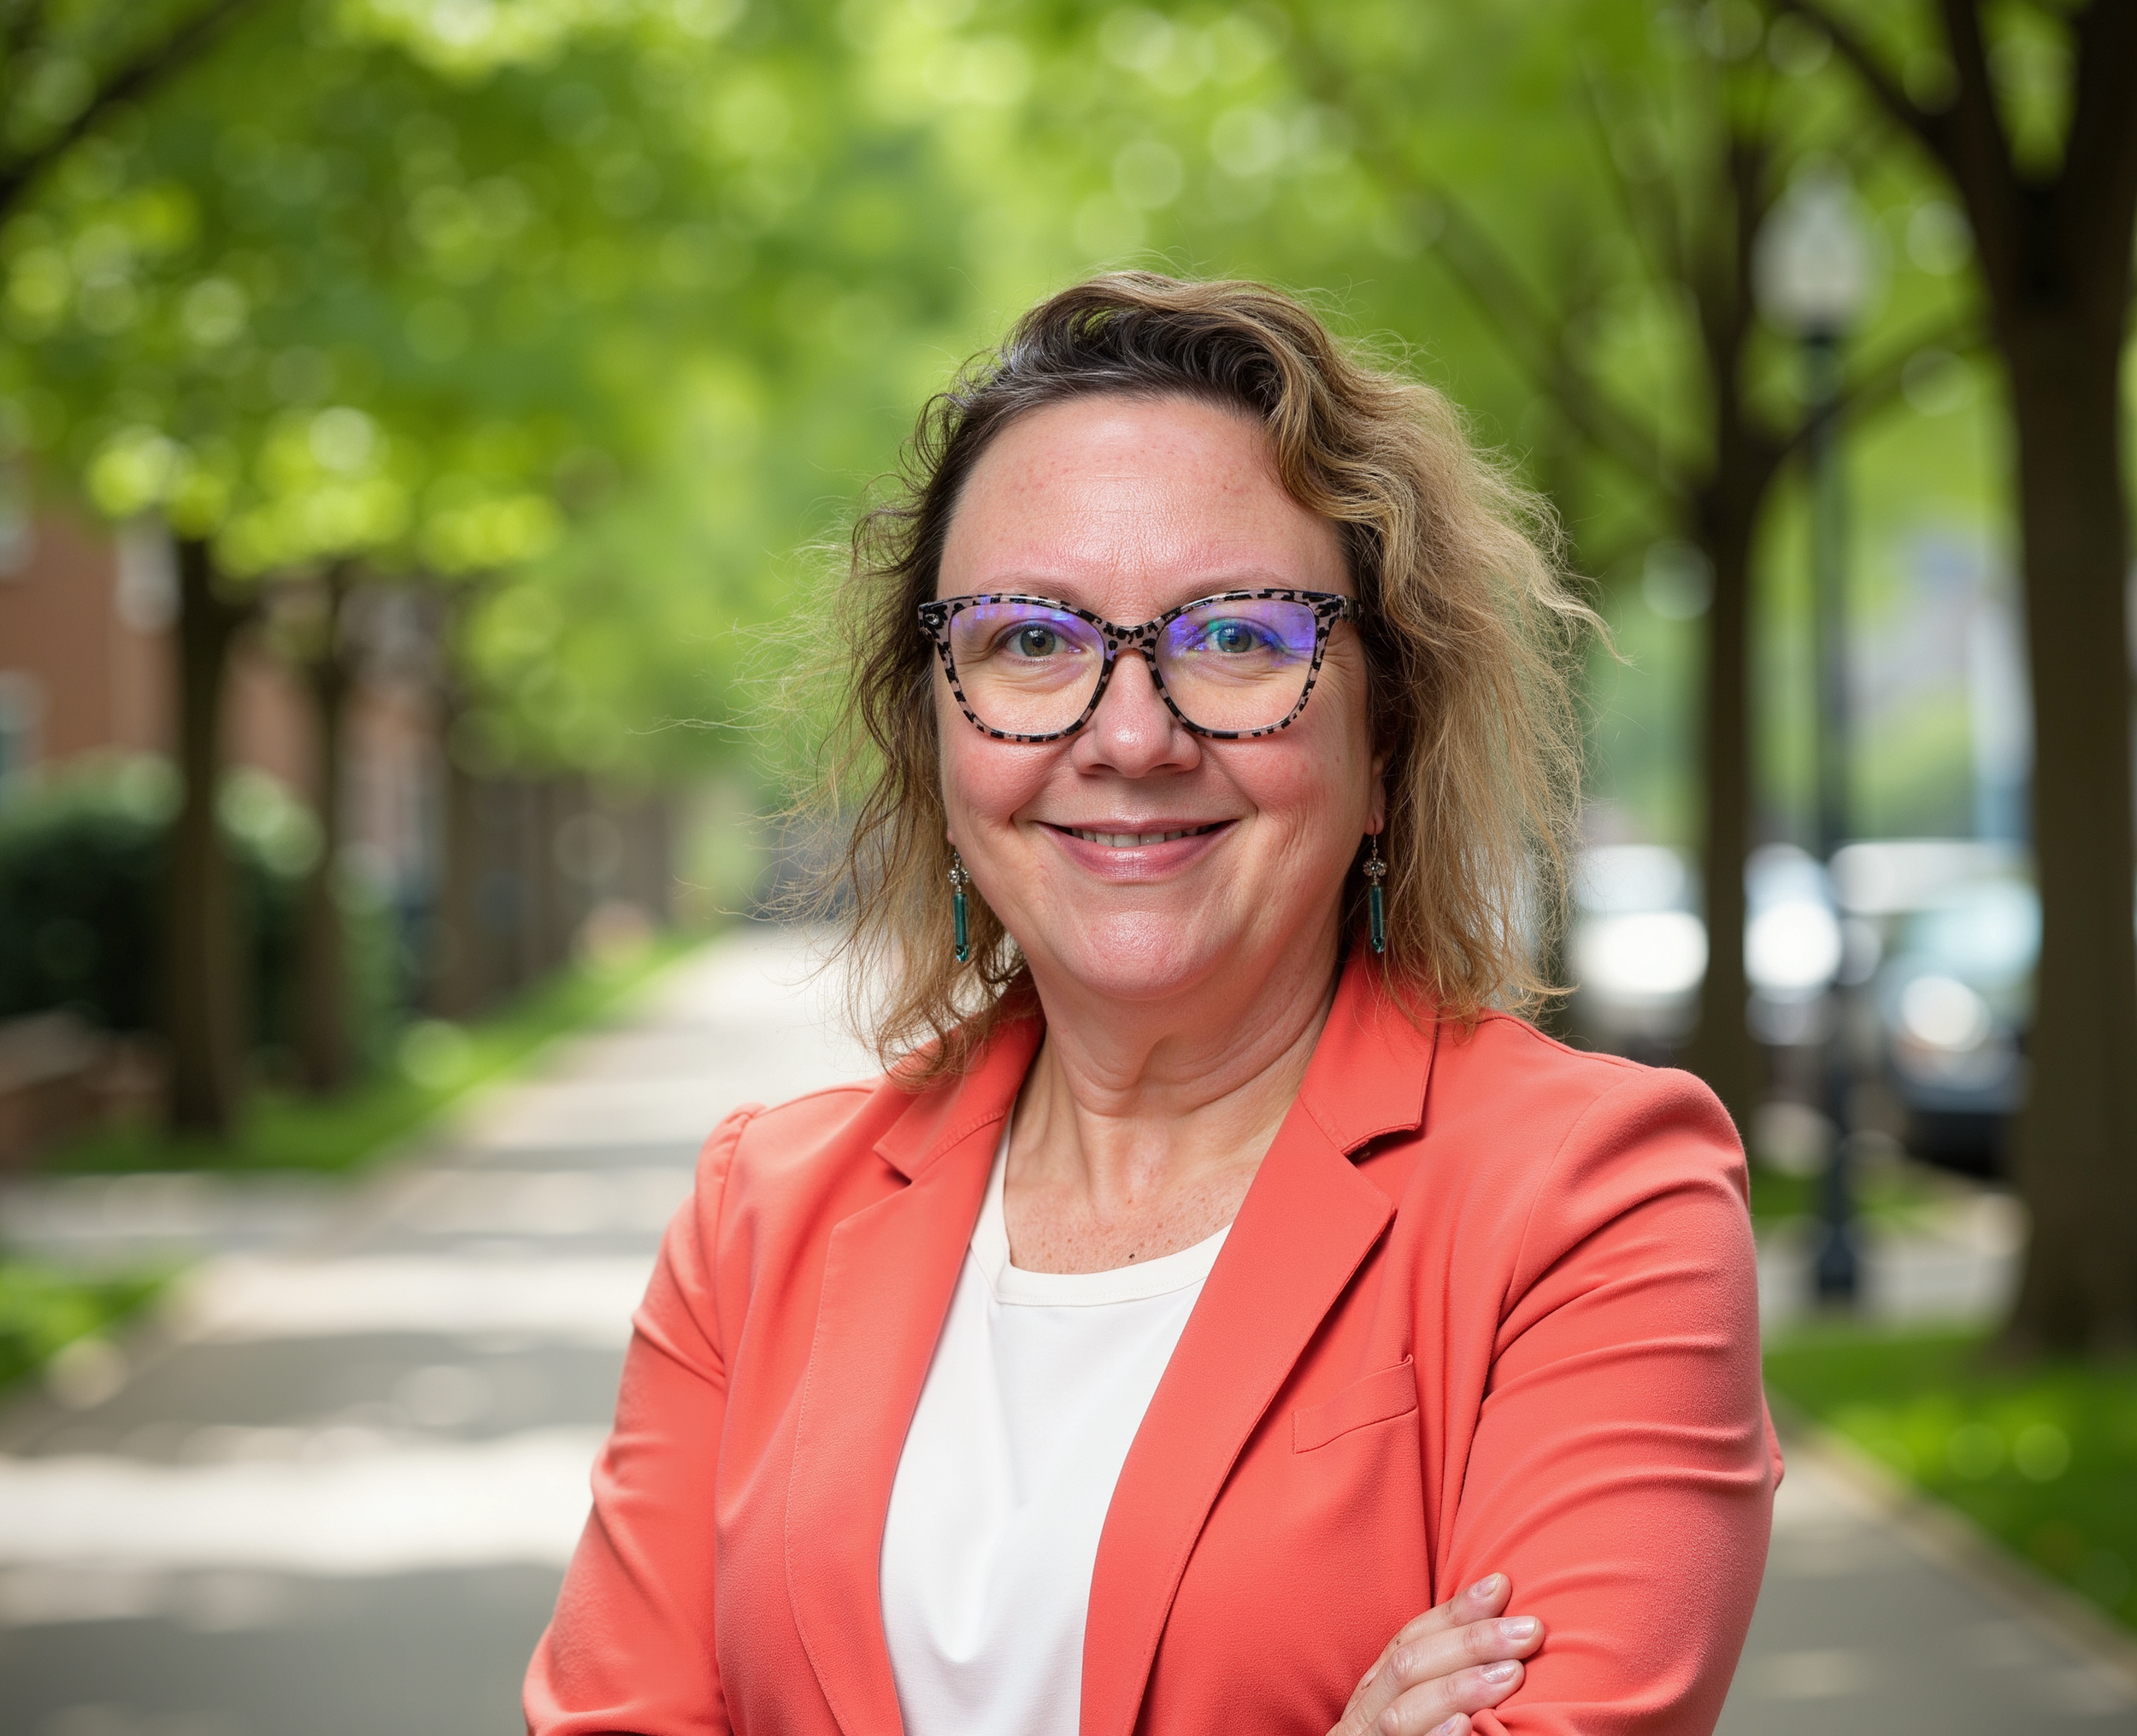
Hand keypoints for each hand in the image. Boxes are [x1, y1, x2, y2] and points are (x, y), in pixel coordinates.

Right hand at [1327, 1573, 1542, 1735]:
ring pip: (1400, 1714)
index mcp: (1372, 1695)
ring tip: (1510, 1675)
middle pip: (1407, 1667)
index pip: (1409, 1640)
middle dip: (1469, 1642)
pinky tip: (1464, 1729)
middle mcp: (1361, 1718)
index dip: (1455, 1611)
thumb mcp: (1409, 1715)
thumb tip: (1504, 1650)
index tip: (1502, 1585)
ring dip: (1457, 1689)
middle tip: (1529, 1631)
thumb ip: (1434, 1688)